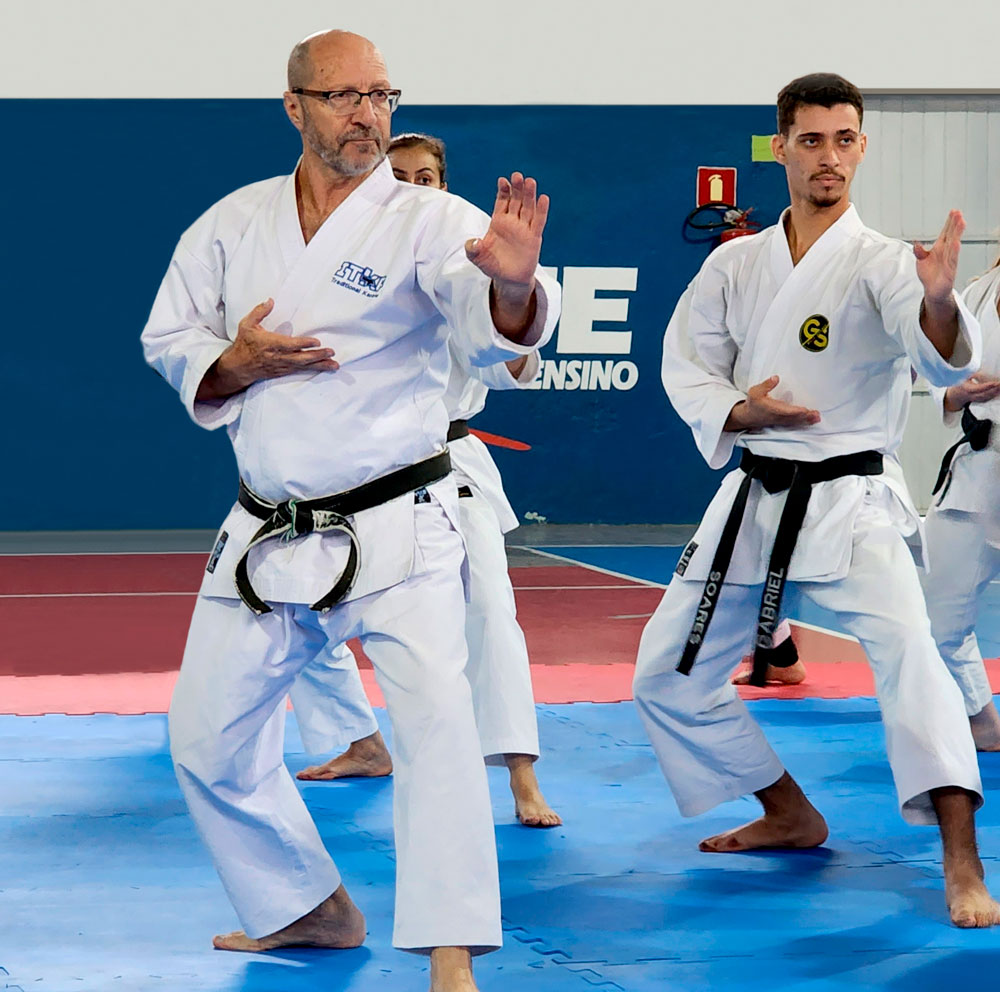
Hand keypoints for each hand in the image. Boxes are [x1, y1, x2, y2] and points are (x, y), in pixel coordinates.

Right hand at [197, 299, 338, 399]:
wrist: (239, 367)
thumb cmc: (244, 344)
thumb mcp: (246, 325)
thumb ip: (259, 312)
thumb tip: (270, 301)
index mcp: (270, 344)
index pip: (290, 344)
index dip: (303, 344)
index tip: (316, 342)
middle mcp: (278, 356)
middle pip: (301, 358)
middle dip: (317, 356)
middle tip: (331, 352)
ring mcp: (282, 365)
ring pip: (304, 366)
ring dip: (320, 365)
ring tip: (334, 365)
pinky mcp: (284, 371)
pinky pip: (302, 371)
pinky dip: (314, 370)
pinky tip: (325, 368)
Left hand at [466, 172, 548, 309]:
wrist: (508, 279)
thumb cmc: (492, 265)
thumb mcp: (477, 258)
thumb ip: (473, 249)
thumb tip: (472, 242)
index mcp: (498, 221)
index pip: (502, 202)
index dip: (503, 191)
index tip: (503, 180)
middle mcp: (513, 222)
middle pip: (516, 201)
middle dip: (517, 188)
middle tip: (517, 176)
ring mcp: (524, 228)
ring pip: (528, 208)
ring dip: (529, 195)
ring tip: (530, 182)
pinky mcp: (534, 238)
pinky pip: (538, 222)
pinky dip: (541, 211)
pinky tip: (543, 199)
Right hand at [725, 376, 820, 431]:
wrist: (749, 416)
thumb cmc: (754, 404)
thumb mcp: (755, 391)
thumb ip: (766, 385)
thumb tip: (776, 378)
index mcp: (772, 409)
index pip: (785, 411)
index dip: (795, 411)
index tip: (805, 410)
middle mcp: (778, 416)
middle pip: (793, 418)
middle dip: (805, 417)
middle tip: (816, 415)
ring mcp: (781, 421)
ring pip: (796, 422)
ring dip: (807, 420)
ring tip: (817, 418)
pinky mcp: (784, 422)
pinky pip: (795, 423)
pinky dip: (804, 422)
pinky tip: (812, 421)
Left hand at [914, 210, 964, 304]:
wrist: (933, 291)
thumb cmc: (929, 275)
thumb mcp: (921, 261)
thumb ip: (919, 252)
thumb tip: (916, 244)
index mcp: (940, 249)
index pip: (946, 233)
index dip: (949, 222)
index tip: (954, 211)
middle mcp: (946, 253)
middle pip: (952, 236)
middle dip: (955, 224)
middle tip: (959, 213)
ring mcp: (949, 261)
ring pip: (954, 245)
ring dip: (957, 234)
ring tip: (961, 222)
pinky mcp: (950, 271)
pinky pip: (952, 260)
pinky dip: (954, 252)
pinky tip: (956, 243)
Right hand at [944, 374, 999, 411]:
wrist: (957, 395)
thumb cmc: (961, 383)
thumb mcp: (963, 376)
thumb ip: (972, 373)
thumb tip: (980, 367)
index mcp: (966, 388)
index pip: (977, 388)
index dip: (987, 386)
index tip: (995, 382)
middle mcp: (970, 395)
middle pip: (983, 394)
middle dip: (994, 389)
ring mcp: (975, 399)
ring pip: (986, 398)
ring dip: (995, 393)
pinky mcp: (979, 400)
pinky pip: (987, 399)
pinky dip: (994, 396)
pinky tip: (998, 391)